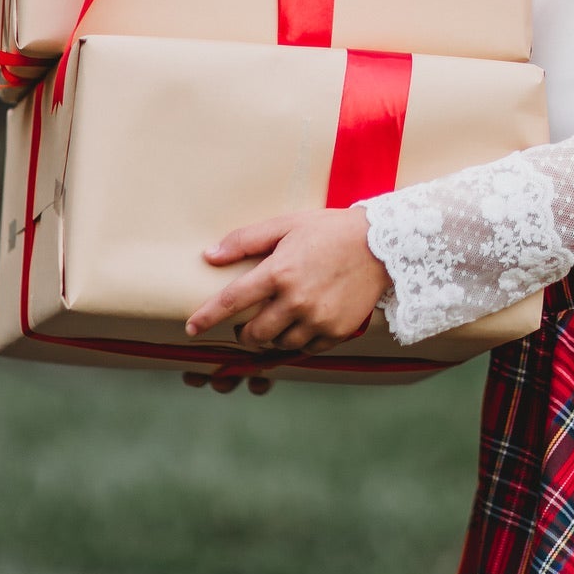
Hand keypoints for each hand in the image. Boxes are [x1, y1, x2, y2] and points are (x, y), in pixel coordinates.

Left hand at [186, 207, 389, 355]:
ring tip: (277, 322)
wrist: (380, 246)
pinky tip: (301, 325)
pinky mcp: (337, 332)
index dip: (207, 317)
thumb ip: (246, 240)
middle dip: (244, 333)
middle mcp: (296, 300)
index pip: (231, 301)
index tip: (192, 328)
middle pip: (254, 333)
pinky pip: (306, 348)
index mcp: (279, 272)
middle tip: (246, 325)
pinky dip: (298, 341)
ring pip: (279, 344)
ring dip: (271, 338)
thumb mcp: (286, 224)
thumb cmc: (329, 230)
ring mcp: (318, 319)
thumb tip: (209, 256)